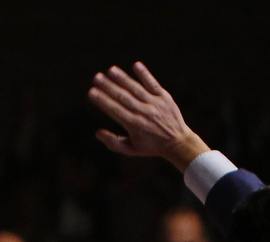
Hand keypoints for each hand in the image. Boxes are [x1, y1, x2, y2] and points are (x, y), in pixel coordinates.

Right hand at [87, 63, 208, 169]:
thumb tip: (97, 132)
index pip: (115, 110)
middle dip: (108, 86)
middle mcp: (144, 113)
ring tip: (110, 70)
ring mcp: (155, 103)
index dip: (103, 101)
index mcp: (134, 125)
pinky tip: (135, 65)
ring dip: (123, 78)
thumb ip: (113, 142)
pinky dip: (144, 74)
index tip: (92, 92)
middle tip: (96, 77)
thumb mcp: (131, 149)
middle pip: (123, 97)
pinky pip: (152, 84)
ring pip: (136, 88)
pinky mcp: (164, 97)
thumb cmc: (150, 146)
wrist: (177, 142)